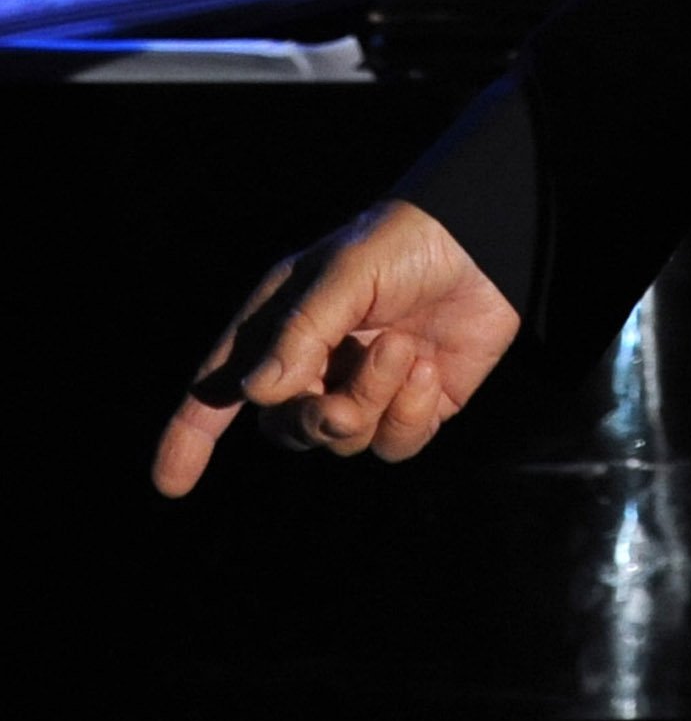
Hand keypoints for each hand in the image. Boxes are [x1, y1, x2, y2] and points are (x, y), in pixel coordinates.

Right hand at [151, 199, 520, 496]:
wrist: (490, 238)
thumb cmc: (408, 240)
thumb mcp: (348, 269)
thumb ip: (304, 329)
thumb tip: (259, 394)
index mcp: (284, 324)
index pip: (222, 387)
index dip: (190, 435)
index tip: (169, 483)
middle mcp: (318, 361)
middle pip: (286, 427)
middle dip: (317, 419)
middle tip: (354, 387)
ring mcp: (367, 385)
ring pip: (342, 438)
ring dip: (372, 401)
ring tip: (406, 349)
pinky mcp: (417, 404)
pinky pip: (394, 444)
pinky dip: (410, 415)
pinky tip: (430, 368)